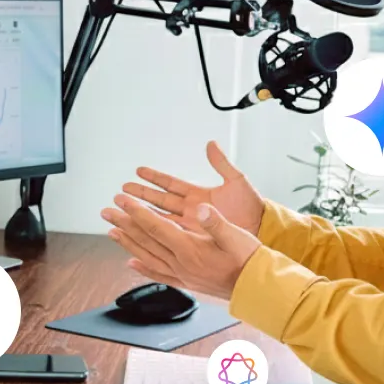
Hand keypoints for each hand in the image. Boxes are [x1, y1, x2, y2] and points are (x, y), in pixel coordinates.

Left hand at [102, 195, 260, 300]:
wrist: (258, 289)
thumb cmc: (249, 260)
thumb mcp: (235, 236)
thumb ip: (215, 222)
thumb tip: (201, 208)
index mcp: (190, 249)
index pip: (156, 226)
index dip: (137, 211)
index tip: (121, 199)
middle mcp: (181, 263)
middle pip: (146, 240)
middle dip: (125, 223)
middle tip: (107, 211)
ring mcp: (182, 274)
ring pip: (147, 256)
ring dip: (128, 243)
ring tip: (112, 232)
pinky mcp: (188, 282)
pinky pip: (159, 274)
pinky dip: (143, 267)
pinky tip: (131, 263)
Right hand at [122, 141, 264, 236]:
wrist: (262, 230)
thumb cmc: (252, 206)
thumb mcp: (237, 181)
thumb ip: (221, 164)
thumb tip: (211, 145)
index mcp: (198, 194)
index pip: (170, 183)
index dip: (154, 177)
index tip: (138, 171)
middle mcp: (191, 209)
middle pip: (160, 201)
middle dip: (140, 195)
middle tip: (122, 190)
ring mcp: (191, 225)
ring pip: (160, 218)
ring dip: (142, 214)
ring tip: (124, 210)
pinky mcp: (194, 239)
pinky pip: (170, 236)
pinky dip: (155, 234)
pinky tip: (141, 235)